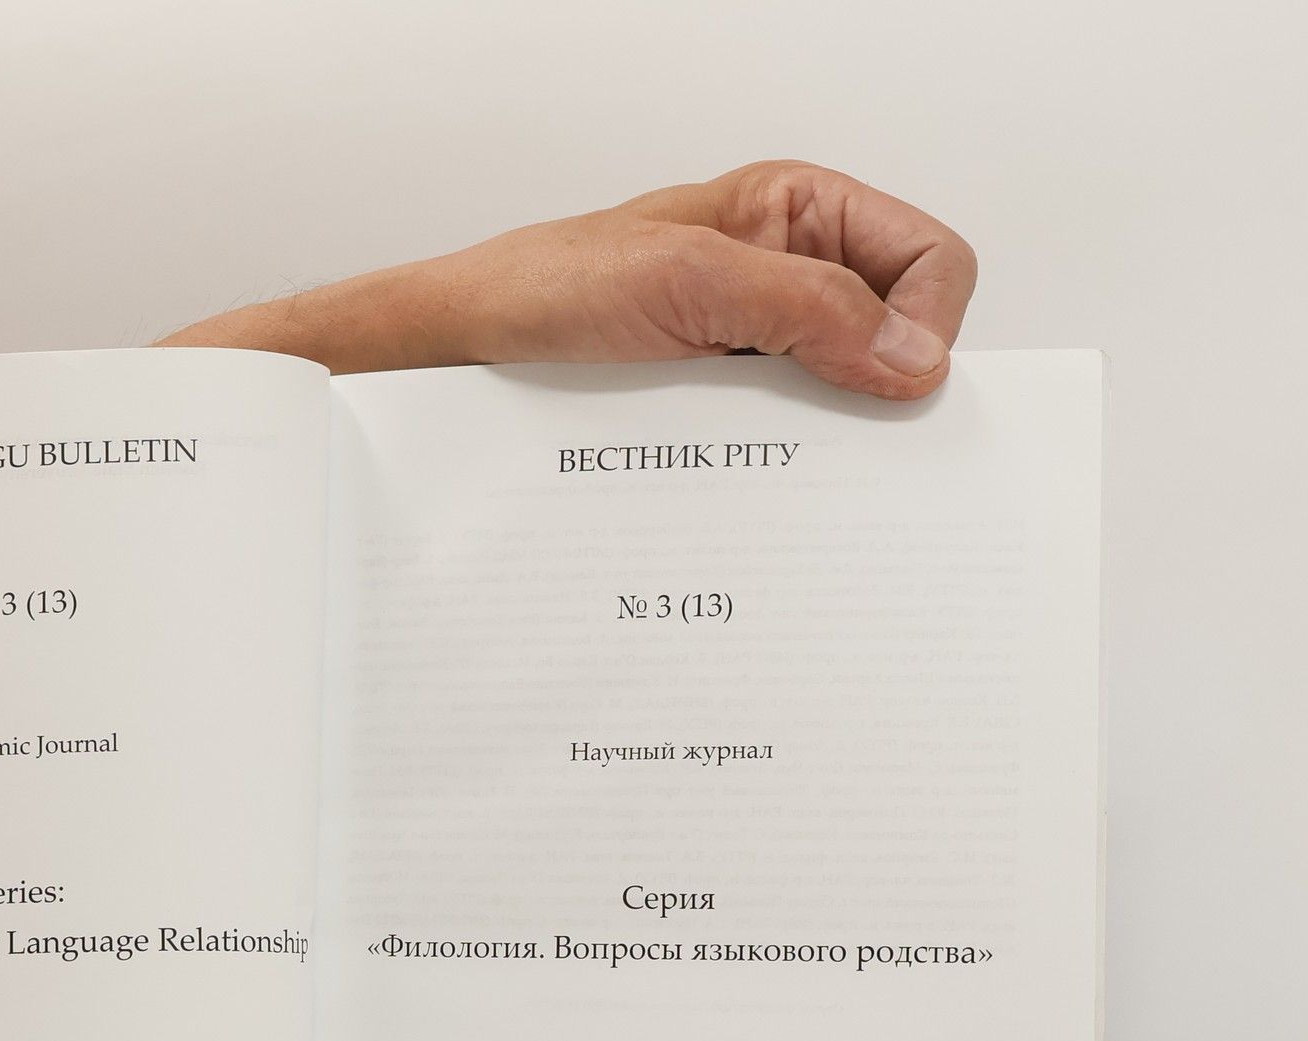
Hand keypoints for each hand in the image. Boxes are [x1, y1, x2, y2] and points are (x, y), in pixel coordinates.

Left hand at [161, 160, 976, 399]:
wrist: (460, 352)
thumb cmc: (546, 290)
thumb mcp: (686, 283)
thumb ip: (807, 309)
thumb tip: (913, 357)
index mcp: (795, 212)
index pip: (929, 258)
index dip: (930, 322)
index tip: (898, 383)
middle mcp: (784, 276)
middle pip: (898, 335)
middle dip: (886, 386)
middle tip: (850, 436)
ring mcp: (753, 348)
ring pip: (846, 397)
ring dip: (831, 435)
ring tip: (787, 459)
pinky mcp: (720, 407)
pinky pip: (786, 441)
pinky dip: (786, 464)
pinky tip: (755, 479)